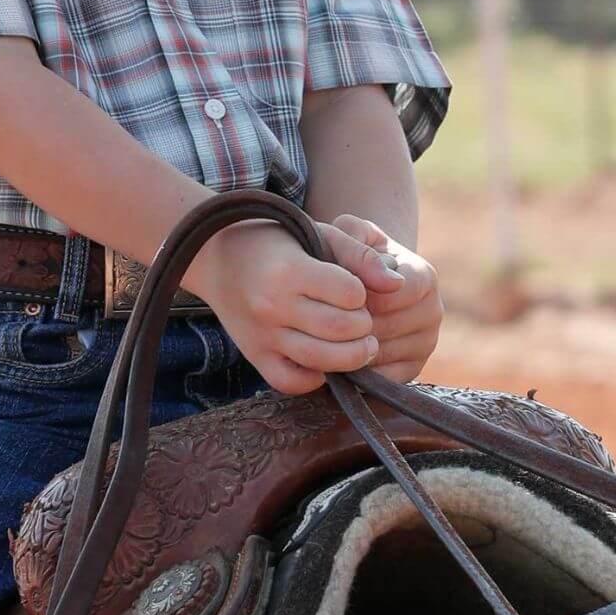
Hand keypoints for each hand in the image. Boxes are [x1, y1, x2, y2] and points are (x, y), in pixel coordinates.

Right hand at [185, 217, 408, 395]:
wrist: (218, 256)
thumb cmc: (276, 241)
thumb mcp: (317, 233)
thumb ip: (359, 254)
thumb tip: (397, 285)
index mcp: (289, 270)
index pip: (350, 293)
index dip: (362, 292)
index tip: (355, 288)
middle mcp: (272, 305)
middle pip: (340, 330)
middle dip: (364, 327)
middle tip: (363, 320)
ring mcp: (262, 335)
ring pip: (322, 361)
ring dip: (352, 356)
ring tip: (359, 344)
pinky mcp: (255, 356)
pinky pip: (292, 382)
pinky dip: (316, 378)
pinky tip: (325, 360)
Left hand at [329, 214, 443, 382]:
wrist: (356, 277)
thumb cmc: (348, 251)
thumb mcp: (348, 234)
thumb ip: (358, 246)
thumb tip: (390, 282)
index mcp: (424, 276)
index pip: (394, 295)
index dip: (359, 295)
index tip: (335, 290)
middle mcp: (434, 311)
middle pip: (386, 327)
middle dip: (350, 322)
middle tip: (322, 314)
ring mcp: (427, 343)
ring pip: (382, 354)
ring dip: (350, 346)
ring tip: (325, 332)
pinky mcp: (413, 369)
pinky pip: (382, 378)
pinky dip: (357, 368)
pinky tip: (337, 350)